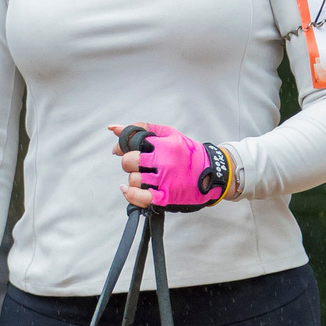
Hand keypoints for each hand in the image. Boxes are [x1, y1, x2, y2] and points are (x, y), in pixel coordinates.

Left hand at [111, 124, 232, 210]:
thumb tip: (113, 128)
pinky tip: (127, 189)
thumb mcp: (170, 134)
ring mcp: (165, 180)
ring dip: (134, 179)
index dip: (123, 145)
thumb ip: (142, 128)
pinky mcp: (167, 197)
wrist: (213, 173)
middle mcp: (164, 162)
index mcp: (165, 144)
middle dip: (129, 163)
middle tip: (138, 164)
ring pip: (134, 179)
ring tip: (144, 177)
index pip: (131, 141)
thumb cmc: (189, 153)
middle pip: (128, 162)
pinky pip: (140, 197)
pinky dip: (131, 194)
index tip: (124, 149)